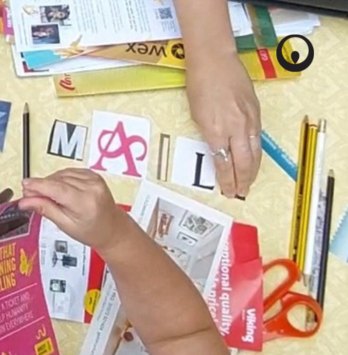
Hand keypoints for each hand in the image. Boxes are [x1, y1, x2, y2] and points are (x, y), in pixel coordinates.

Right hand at [19, 169, 131, 252]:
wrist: (112, 228)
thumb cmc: (92, 230)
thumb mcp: (65, 225)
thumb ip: (45, 209)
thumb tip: (26, 201)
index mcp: (85, 203)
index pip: (56, 189)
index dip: (38, 186)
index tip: (25, 185)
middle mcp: (92, 188)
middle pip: (57, 180)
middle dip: (41, 186)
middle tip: (29, 195)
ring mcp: (94, 179)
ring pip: (61, 175)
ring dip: (49, 182)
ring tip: (44, 196)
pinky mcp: (92, 175)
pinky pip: (69, 172)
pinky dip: (59, 179)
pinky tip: (57, 189)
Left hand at [185, 51, 261, 197]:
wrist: (215, 60)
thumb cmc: (198, 85)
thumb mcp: (197, 115)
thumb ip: (209, 134)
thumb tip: (217, 148)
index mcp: (216, 130)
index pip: (223, 163)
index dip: (226, 179)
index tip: (227, 190)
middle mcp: (235, 127)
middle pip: (242, 162)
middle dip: (242, 180)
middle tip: (240, 193)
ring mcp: (248, 119)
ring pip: (254, 152)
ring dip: (252, 170)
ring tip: (249, 183)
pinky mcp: (256, 111)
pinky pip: (257, 138)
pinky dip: (256, 153)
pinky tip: (254, 160)